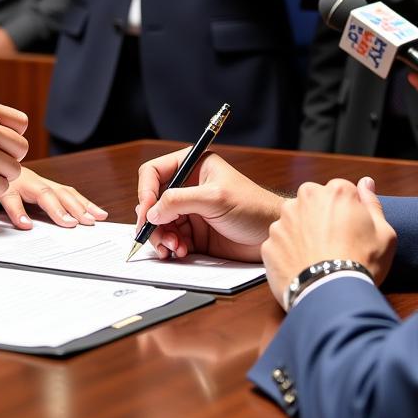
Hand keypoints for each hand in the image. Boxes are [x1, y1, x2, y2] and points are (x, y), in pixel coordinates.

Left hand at [0, 166, 108, 229]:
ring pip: (61, 191)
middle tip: (70, 224)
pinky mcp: (47, 183)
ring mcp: (39, 180)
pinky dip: (84, 202)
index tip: (25, 225)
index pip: (11, 196)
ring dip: (78, 206)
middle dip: (58, 209)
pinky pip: (68, 191)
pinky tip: (98, 212)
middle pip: (44, 192)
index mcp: (5, 179)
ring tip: (92, 220)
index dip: (17, 211)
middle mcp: (25, 178)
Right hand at [136, 151, 283, 261]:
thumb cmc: (252, 207)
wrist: (271, 234)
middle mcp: (188, 187)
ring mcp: (189, 211)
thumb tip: (151, 212)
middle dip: (152, 219)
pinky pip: (170, 239)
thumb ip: (180, 200)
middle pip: (153, 201)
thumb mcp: (214, 198)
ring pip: (159, 222)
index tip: (146, 210)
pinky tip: (180, 251)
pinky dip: (170, 246)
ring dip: (161, 236)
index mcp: (193, 167)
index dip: (146, 190)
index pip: (154, 172)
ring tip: (174, 247)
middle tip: (155, 234)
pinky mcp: (194, 233)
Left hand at [261, 177, 395, 310]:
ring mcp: (283, 220)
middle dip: (322, 215)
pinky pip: (280, 243)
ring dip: (302, 232)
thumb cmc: (362, 263)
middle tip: (334, 242)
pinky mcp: (269, 242)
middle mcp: (305, 198)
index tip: (352, 230)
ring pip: (294, 220)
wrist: (332, 295)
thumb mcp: (384, 233)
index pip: (342, 191)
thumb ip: (372, 203)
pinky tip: (303, 267)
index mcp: (335, 192)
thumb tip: (366, 182)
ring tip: (317, 257)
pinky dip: (288, 252)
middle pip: (314, 201)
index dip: (349, 211)